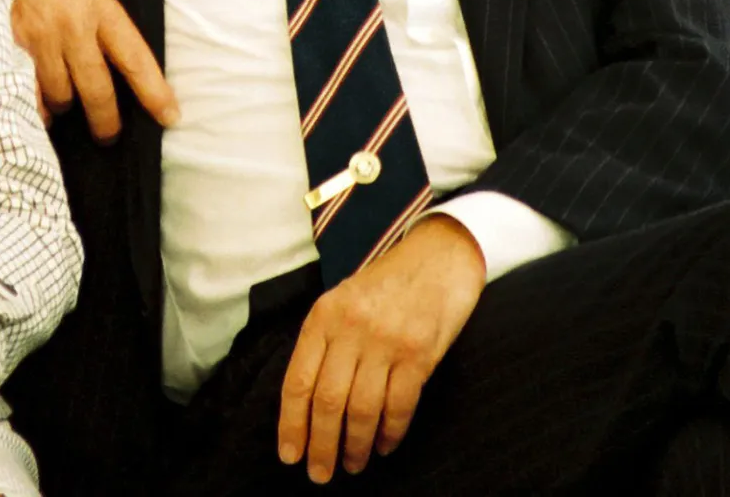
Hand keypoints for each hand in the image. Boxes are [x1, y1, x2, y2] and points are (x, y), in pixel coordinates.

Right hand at [0, 0, 178, 141]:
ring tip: (63, 100)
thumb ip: (102, 20)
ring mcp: (39, 39)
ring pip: (61, 96)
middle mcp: (73, 26)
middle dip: (105, 121)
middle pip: (97, 90)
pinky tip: (36, 103)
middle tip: (108, 136)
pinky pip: (27, 94)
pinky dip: (34, 105)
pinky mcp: (10, 47)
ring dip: (64, 104)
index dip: (154, 92)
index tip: (170, 117)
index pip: (135, 58)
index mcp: (99, 7)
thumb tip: (118, 62)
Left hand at [277, 215, 486, 483]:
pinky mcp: (419, 353)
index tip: (289, 455)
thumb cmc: (387, 283)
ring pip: (362, 409)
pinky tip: (385, 446)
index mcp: (323, 315)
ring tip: (352, 464)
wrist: (439, 255)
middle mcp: (350, 328)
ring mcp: (386, 340)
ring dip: (355, 446)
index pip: (298, 380)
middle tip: (320, 474)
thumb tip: (307, 402)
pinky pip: (399, 406)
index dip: (291, 424)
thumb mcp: (343, 300)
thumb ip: (325, 341)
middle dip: (321, 445)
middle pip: (327, 402)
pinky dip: (390, 433)